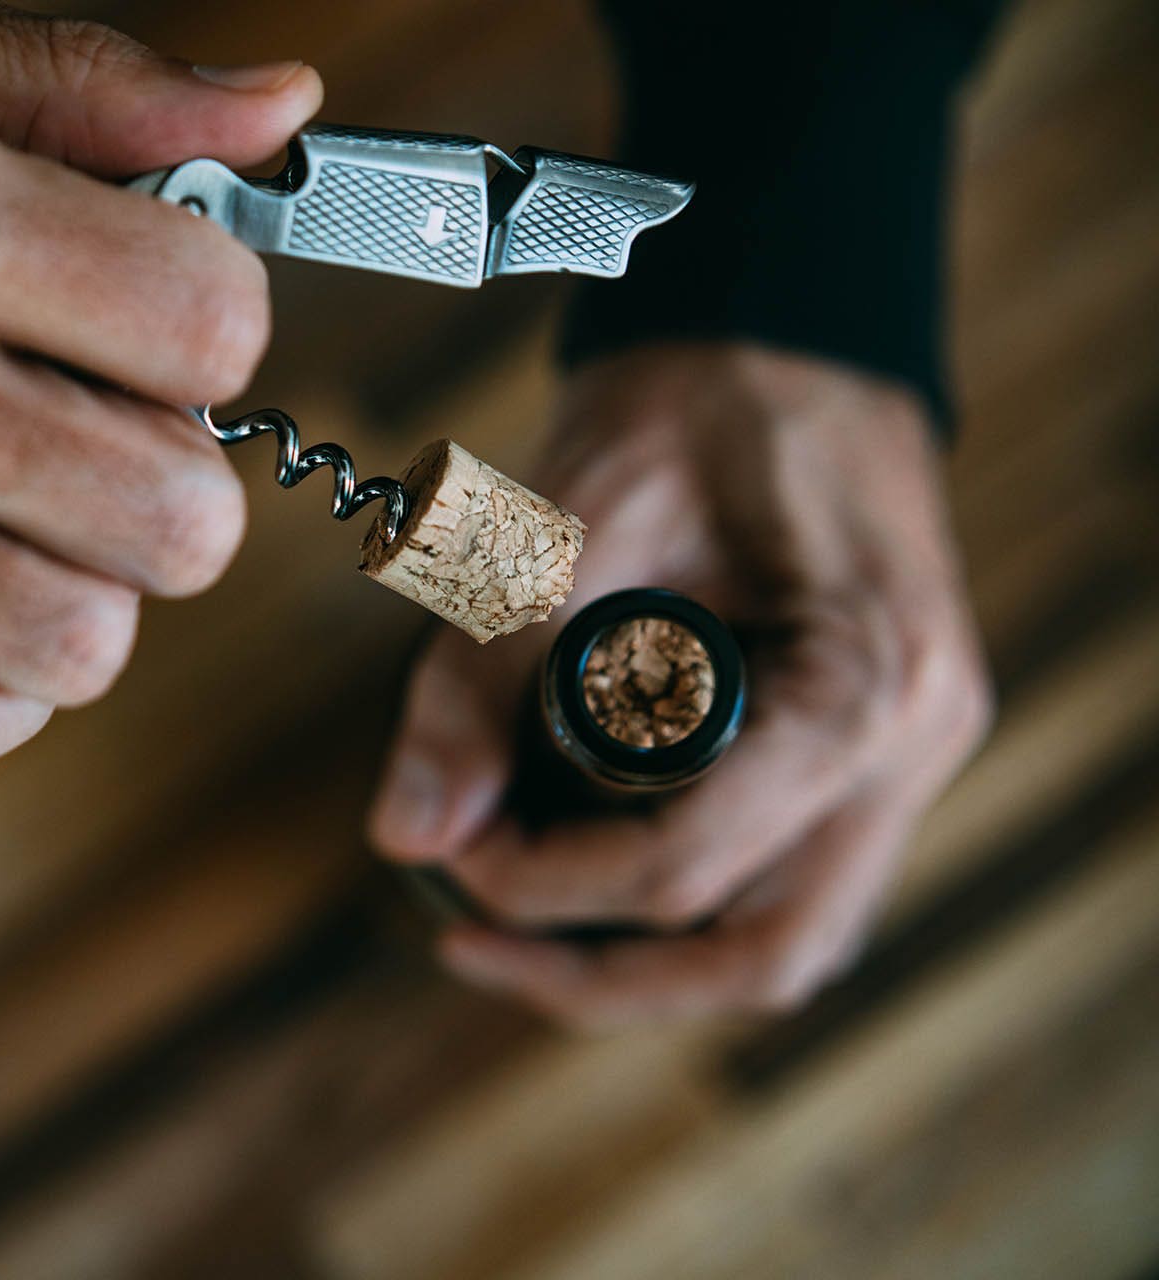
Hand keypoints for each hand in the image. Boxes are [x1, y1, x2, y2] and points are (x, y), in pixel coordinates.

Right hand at [0, 0, 320, 780]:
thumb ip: (73, 78)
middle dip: (175, 467)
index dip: (213, 318)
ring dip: (89, 587)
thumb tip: (271, 116)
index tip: (151, 307)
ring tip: (24, 515)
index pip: (208, 326)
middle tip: (98, 417)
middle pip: (174, 516)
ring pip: (76, 645)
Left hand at [368, 345, 992, 1027]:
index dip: (545, 887)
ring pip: (783, 940)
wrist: (775, 335)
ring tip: (514, 920)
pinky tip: (583, 873)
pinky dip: (683, 906)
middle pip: (763, 955)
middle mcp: (911, 744)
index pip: (690, 869)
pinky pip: (785, 882)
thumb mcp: (563, 526)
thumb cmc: (686, 406)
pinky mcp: (868, 754)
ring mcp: (905, 758)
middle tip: (472, 942)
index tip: (447, 850)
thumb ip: (481, 680)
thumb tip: (407, 831)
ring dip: (646, 958)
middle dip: (601, 974)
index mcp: (861, 684)